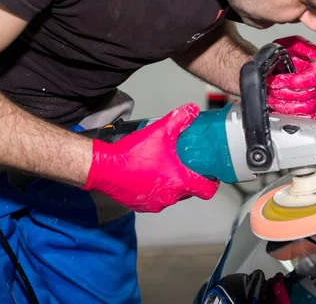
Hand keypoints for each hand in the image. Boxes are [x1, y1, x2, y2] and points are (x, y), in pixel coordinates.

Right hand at [83, 103, 219, 212]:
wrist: (103, 167)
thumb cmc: (131, 154)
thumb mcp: (159, 131)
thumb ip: (179, 119)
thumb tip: (192, 110)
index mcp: (179, 182)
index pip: (207, 190)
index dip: (212, 183)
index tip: (211, 175)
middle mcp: (169, 197)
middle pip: (190, 192)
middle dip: (190, 179)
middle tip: (186, 165)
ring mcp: (155, 203)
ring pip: (172, 195)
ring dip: (172, 184)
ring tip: (166, 167)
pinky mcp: (142, 205)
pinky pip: (156, 199)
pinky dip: (156, 189)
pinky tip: (150, 175)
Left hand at [266, 35, 315, 118]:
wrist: (275, 71)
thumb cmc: (283, 59)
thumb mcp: (290, 46)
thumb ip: (303, 45)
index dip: (296, 79)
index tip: (280, 76)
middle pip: (307, 94)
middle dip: (286, 90)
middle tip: (272, 85)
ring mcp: (315, 100)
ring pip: (304, 106)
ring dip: (284, 101)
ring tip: (272, 94)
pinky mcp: (308, 112)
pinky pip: (301, 116)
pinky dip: (287, 112)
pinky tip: (277, 104)